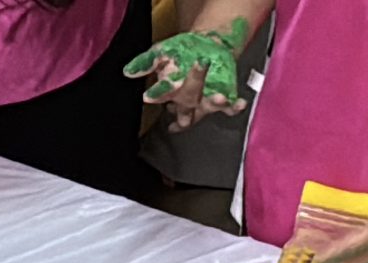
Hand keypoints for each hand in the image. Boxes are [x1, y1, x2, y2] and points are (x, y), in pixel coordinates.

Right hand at [124, 18, 251, 131]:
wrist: (206, 47)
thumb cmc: (180, 53)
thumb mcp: (161, 53)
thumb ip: (146, 63)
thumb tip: (128, 72)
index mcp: (169, 94)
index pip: (161, 97)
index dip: (157, 96)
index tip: (151, 95)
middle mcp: (186, 103)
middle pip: (184, 107)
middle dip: (187, 101)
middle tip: (189, 92)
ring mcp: (205, 103)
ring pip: (206, 109)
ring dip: (212, 104)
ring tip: (218, 97)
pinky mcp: (224, 99)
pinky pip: (230, 108)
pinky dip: (235, 106)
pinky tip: (239, 103)